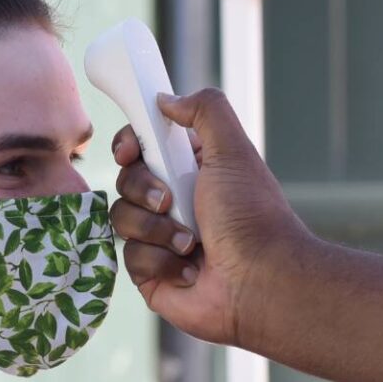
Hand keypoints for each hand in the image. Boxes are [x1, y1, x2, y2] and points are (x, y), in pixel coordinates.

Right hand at [108, 89, 306, 347]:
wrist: (260, 281)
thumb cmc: (251, 216)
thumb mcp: (233, 149)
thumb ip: (204, 110)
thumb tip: (166, 99)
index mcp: (191, 170)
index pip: (141, 148)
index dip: (129, 146)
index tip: (131, 150)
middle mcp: (174, 202)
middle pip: (125, 180)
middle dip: (144, 189)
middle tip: (170, 201)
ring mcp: (160, 239)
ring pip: (122, 219)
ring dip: (156, 229)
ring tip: (190, 242)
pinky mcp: (152, 275)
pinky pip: (131, 258)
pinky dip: (160, 262)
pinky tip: (190, 270)